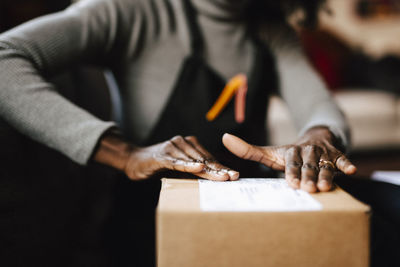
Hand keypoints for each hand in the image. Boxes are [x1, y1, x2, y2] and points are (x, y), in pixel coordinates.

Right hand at [94, 133, 238, 180]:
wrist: (134, 161)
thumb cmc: (159, 165)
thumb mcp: (179, 168)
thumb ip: (193, 171)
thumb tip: (213, 179)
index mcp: (189, 144)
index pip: (208, 157)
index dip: (221, 166)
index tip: (234, 175)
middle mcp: (182, 142)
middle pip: (204, 158)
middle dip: (219, 169)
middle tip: (233, 177)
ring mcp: (172, 147)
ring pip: (193, 160)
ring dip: (208, 170)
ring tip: (222, 178)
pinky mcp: (162, 155)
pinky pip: (177, 162)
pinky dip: (188, 165)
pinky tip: (199, 168)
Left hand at [222, 127, 356, 192]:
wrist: (316, 139)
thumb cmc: (289, 153)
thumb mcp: (270, 153)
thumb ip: (248, 150)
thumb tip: (224, 138)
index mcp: (291, 152)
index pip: (290, 163)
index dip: (291, 173)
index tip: (291, 184)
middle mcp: (307, 151)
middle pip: (308, 166)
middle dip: (309, 177)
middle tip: (309, 189)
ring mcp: (323, 153)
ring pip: (325, 165)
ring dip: (327, 175)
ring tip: (326, 187)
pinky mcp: (337, 155)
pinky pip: (342, 159)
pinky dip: (346, 163)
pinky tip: (352, 170)